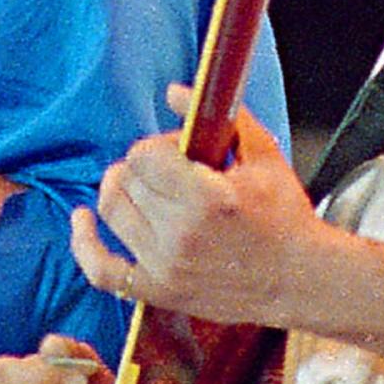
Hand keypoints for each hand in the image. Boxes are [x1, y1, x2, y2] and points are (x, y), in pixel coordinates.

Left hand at [69, 87, 329, 328]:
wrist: (301, 279)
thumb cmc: (286, 215)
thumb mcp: (264, 156)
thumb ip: (222, 118)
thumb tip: (172, 91)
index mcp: (207, 197)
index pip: (144, 155)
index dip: (157, 146)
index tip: (177, 153)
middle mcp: (181, 234)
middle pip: (126, 180)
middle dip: (142, 167)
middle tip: (166, 172)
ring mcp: (167, 267)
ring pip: (112, 212)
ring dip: (118, 192)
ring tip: (138, 187)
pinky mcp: (159, 292)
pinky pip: (101, 270)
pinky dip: (85, 244)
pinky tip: (82, 221)